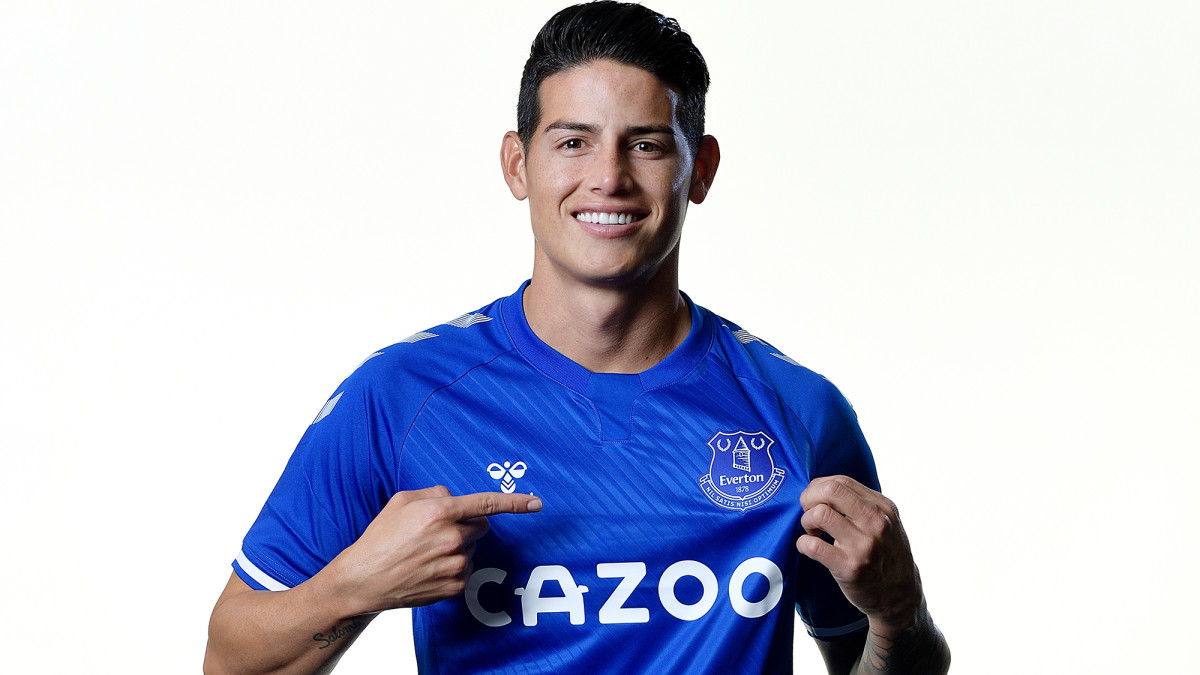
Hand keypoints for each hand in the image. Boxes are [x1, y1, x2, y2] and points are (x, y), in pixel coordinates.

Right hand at [329, 486, 541, 613]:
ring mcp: (455, 564)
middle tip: (439, 531)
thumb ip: (435, 493)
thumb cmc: (380, 538)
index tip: (536, 503)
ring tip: (426, 553)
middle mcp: (452, 538)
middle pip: (481, 526)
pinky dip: (453, 566)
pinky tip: (429, 568)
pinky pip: (466, 569)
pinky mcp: (455, 586)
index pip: (486, 504)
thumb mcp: (402, 501)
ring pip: (472, 548)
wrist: (365, 579)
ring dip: (458, 547)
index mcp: (440, 512)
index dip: (515, 502)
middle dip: (468, 525)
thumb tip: (455, 498)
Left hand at [796, 476, 921, 635]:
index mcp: (883, 508)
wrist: (900, 597)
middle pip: (830, 491)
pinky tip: (808, 547)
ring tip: (812, 532)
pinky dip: (803, 543)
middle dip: (809, 498)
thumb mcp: (885, 523)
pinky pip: (813, 545)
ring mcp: (864, 545)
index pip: (841, 481)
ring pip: (820, 514)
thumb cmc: (886, 555)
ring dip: (806, 521)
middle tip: (808, 513)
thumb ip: (861, 504)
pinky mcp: (850, 568)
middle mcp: (876, 523)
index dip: (819, 487)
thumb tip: (821, 489)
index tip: (814, 500)